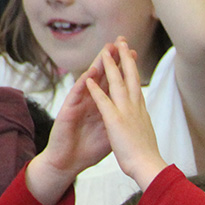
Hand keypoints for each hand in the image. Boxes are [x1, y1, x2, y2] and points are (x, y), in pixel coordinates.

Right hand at [25, 45, 119, 204]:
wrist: (68, 163)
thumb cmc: (87, 149)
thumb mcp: (110, 134)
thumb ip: (120, 120)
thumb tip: (136, 114)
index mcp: (103, 106)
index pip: (115, 83)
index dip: (124, 69)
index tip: (135, 54)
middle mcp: (91, 101)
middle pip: (103, 76)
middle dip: (111, 58)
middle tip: (120, 41)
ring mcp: (79, 105)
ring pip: (89, 81)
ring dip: (97, 65)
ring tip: (105, 51)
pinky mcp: (68, 112)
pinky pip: (76, 96)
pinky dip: (83, 85)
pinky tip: (88, 75)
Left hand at [85, 38, 165, 188]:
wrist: (149, 166)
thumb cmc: (148, 157)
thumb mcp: (146, 136)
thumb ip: (143, 126)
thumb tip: (144, 123)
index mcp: (141, 111)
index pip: (136, 85)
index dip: (133, 69)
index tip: (131, 55)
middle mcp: (136, 107)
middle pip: (130, 77)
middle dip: (125, 57)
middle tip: (122, 40)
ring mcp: (126, 112)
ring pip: (117, 83)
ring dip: (110, 65)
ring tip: (105, 50)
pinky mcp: (115, 121)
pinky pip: (103, 101)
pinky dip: (96, 89)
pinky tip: (90, 78)